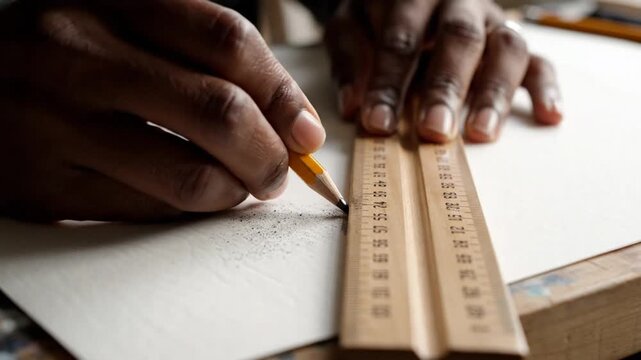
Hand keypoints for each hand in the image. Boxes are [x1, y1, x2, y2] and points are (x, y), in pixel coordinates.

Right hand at [0, 0, 325, 220]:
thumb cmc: (70, 56)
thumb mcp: (129, 27)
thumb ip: (205, 60)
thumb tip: (293, 124)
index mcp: (111, 0)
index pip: (227, 41)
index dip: (282, 94)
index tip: (306, 131)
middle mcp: (77, 52)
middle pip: (218, 111)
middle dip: (269, 154)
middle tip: (280, 171)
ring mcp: (55, 120)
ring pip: (188, 174)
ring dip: (235, 190)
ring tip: (240, 186)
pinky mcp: (44, 185)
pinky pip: (148, 210)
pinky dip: (191, 210)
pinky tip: (195, 197)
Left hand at [325, 0, 562, 142]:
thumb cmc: (377, 18)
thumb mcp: (351, 27)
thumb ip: (351, 60)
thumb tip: (354, 106)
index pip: (402, 37)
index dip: (389, 81)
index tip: (378, 123)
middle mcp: (459, 4)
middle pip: (460, 39)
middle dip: (447, 87)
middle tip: (434, 131)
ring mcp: (491, 22)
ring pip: (506, 48)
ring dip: (494, 93)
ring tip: (480, 132)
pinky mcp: (513, 42)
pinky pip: (539, 60)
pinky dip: (546, 87)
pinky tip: (549, 115)